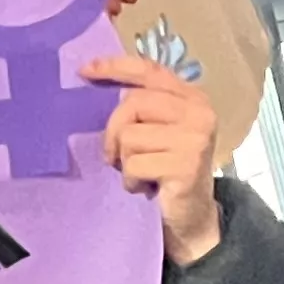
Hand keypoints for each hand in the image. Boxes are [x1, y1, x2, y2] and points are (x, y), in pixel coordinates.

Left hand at [91, 52, 223, 265]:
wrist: (193, 216)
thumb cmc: (167, 172)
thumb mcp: (158, 133)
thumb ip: (141, 109)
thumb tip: (96, 82)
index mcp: (192, 98)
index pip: (150, 71)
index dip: (116, 67)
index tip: (85, 70)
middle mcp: (198, 112)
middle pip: (132, 103)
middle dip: (114, 132)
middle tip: (119, 156)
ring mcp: (194, 138)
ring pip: (129, 136)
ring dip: (125, 161)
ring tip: (142, 173)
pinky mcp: (185, 165)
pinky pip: (134, 164)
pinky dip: (131, 180)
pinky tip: (146, 187)